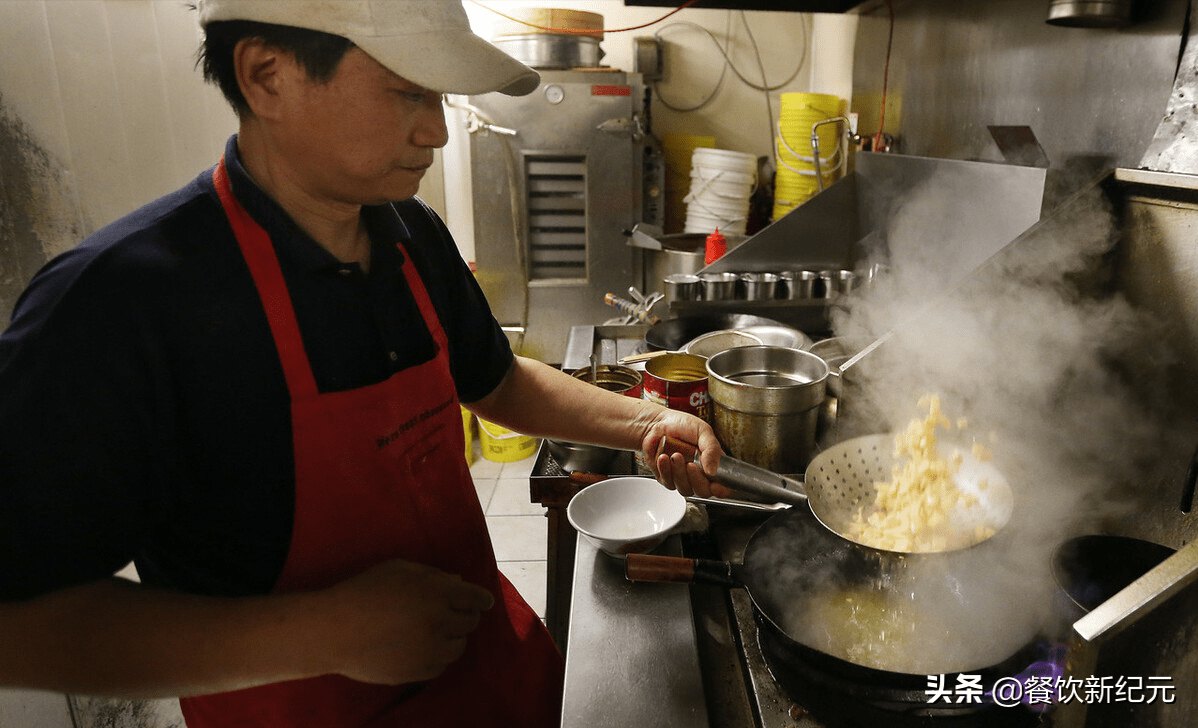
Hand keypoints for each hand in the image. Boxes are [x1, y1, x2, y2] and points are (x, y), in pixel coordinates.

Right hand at [316, 559, 494, 684]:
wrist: (334, 631)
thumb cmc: (363, 591)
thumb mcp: (398, 569)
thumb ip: (432, 574)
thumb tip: (457, 581)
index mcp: (438, 593)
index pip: (476, 597)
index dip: (482, 599)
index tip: (485, 602)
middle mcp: (440, 622)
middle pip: (470, 622)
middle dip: (467, 616)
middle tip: (457, 613)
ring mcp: (430, 650)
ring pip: (459, 647)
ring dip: (454, 637)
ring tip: (439, 631)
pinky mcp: (418, 672)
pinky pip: (441, 666)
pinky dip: (439, 656)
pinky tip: (425, 648)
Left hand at [638, 410, 732, 498]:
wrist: (657, 422)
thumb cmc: (681, 425)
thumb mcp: (703, 431)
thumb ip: (712, 449)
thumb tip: (713, 471)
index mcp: (712, 462)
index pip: (722, 485)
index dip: (721, 490)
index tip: (715, 486)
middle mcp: (699, 473)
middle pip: (703, 491)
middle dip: (697, 480)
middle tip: (691, 464)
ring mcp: (682, 477)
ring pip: (685, 488)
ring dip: (679, 472)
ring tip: (675, 454)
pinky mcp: (666, 477)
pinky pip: (668, 482)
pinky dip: (665, 470)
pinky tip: (663, 457)